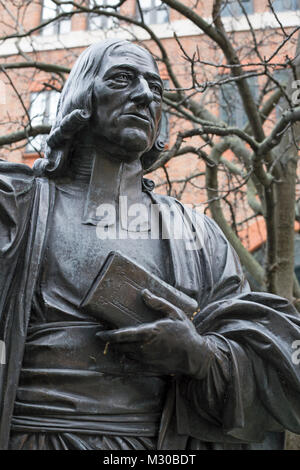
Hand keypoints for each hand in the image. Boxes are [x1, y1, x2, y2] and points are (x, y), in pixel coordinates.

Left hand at [96, 289, 212, 377]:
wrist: (195, 356)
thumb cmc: (185, 332)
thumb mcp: (174, 313)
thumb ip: (158, 303)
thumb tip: (144, 293)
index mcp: (149, 333)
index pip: (122, 335)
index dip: (108, 335)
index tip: (99, 333)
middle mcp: (144, 348)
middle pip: (120, 346)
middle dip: (111, 341)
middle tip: (106, 335)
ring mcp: (146, 360)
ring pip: (125, 355)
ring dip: (118, 349)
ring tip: (115, 343)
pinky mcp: (149, 368)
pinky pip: (131, 367)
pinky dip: (123, 364)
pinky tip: (120, 360)